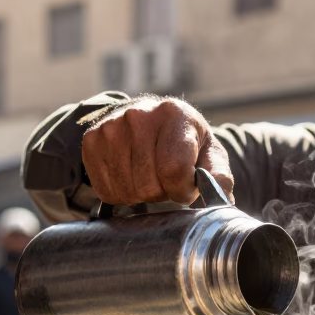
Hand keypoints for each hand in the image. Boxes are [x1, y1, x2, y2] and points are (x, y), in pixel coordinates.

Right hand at [81, 97, 234, 206]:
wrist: (150, 123)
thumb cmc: (186, 144)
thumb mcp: (209, 154)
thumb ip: (219, 177)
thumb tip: (223, 200)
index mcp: (174, 114)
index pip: (174, 170)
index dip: (182, 190)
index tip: (186, 186)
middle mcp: (138, 115)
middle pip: (148, 185)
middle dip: (162, 192)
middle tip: (166, 179)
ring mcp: (111, 127)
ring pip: (126, 191)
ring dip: (141, 195)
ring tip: (149, 176)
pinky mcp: (91, 142)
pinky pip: (106, 190)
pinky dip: (121, 193)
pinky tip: (131, 176)